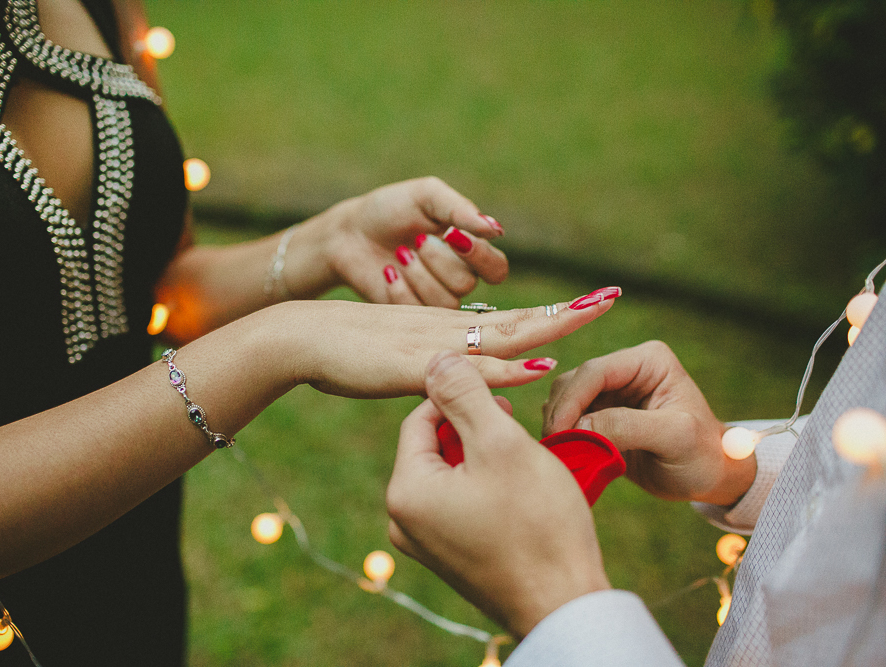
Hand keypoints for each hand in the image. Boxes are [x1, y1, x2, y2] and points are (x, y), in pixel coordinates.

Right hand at [274, 287, 616, 398]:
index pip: (512, 322)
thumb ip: (434, 375)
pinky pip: (472, 369)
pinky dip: (509, 367)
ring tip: (591, 312)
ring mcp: (436, 346)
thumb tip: (458, 393)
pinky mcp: (417, 366)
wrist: (303, 338)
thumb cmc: (347, 354)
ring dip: (551, 325)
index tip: (590, 304)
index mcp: (450, 334)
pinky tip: (540, 363)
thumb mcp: (401, 365)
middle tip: (611, 295)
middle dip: (568, 310)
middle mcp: (450, 333)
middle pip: (520, 321)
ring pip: (504, 336)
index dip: (551, 314)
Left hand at [321, 177, 507, 306]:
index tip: (451, 236)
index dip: (480, 256)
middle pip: (467, 284)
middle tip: (416, 241)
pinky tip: (388, 272)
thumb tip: (496, 230)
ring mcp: (433, 301)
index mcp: (469, 252)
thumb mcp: (425, 197)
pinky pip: (418, 313)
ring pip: (445, 303)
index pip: (496, 268)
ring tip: (399, 254)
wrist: (348, 233)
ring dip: (418, 274)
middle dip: (438, 260)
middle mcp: (457, 280)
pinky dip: (401, 290)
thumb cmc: (390, 210)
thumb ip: (460, 210)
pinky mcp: (409, 316)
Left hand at [386, 351, 609, 639]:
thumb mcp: (502, 443)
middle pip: (434, 446)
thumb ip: (465, 394)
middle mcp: (402, 520)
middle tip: (515, 429)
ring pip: (449, 473)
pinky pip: (458, 503)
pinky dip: (485, 487)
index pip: (421, 417)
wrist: (564, 604)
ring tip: (522, 460)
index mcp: (405, 490)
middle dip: (473, 430)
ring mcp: (424, 543)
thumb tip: (435, 359)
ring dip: (482, 457)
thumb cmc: (538, 524)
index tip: (502, 399)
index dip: (461, 398)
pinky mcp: (448, 556)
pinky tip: (519, 491)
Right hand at [542, 340, 755, 504]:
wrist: (710, 479)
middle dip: (560, 414)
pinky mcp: (600, 415)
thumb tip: (576, 426)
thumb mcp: (674, 437)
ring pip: (564, 400)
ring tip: (563, 453)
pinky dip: (561, 435)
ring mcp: (610, 392)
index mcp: (647, 360)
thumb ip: (626, 426)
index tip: (557, 433)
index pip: (594, 372)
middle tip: (556, 448)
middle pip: (572, 383)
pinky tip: (567, 453)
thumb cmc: (703, 455)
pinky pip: (567, 419)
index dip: (570, 401)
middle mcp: (625, 369)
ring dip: (558, 425)